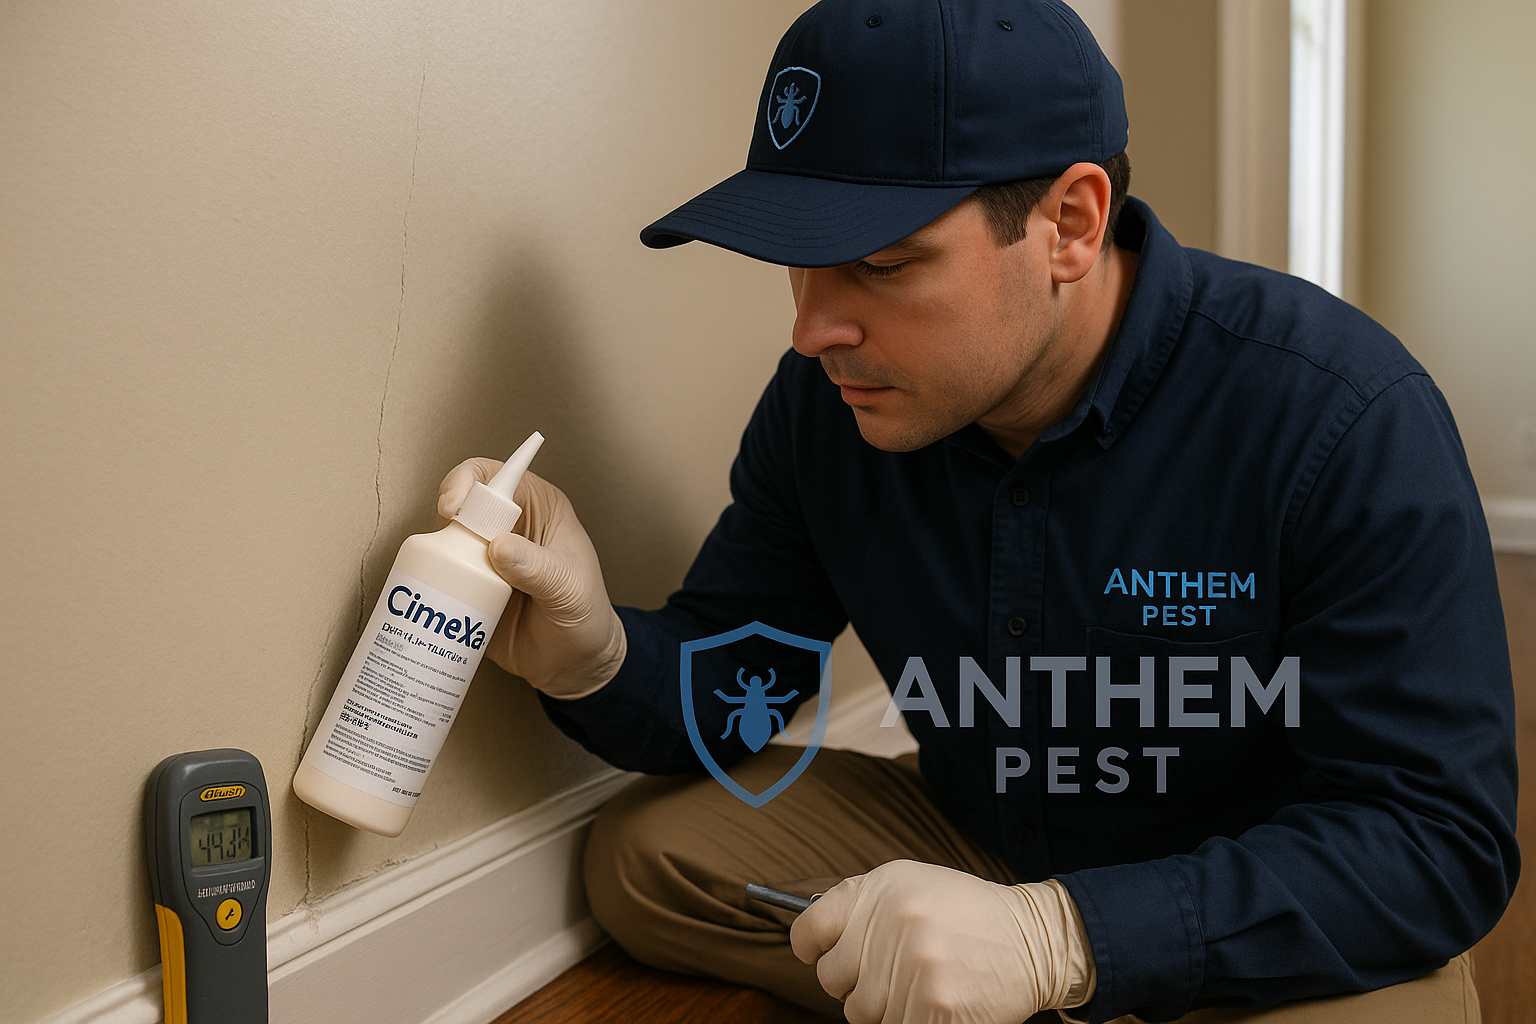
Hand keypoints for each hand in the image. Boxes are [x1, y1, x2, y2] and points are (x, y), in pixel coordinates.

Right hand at [439, 459, 625, 698]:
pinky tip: (426, 599)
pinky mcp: (468, 586)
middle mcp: (508, 526)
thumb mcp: (569, 589)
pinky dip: (428, 582)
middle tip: (444, 552)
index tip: (452, 507)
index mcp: (539, 508)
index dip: (468, 481)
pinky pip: (439, 575)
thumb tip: (498, 546)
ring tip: (436, 580)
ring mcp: (485, 557)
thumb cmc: (586, 618)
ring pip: (445, 541)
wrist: (576, 666)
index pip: (498, 476)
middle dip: (444, 525)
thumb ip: (538, 568)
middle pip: (461, 505)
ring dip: (434, 557)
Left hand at [789, 860, 1093, 1023]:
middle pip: (831, 979)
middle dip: (854, 981)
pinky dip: (908, 1021)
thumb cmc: (964, 913)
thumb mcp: (910, 884)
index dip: (810, 947)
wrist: (1031, 940)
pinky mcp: (935, 1009)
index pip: (808, 929)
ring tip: (916, 984)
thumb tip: (810, 938)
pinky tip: (932, 1001)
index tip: (819, 953)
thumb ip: (860, 904)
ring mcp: (914, 970)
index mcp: (881, 891)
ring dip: (882, 1007)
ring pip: (860, 1013)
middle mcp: (893, 925)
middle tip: (888, 971)